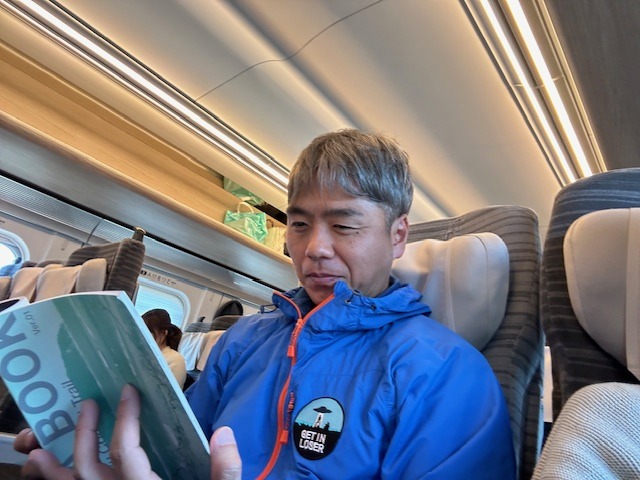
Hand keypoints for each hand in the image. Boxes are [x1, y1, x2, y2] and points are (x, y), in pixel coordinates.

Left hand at [14, 384, 241, 479]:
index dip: (126, 418)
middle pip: (89, 467)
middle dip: (85, 432)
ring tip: (40, 446)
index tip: (128, 391)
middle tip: (89, 404)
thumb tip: (223, 432)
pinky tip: (54, 477)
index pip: (127, 451)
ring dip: (53, 471)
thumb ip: (225, 471)